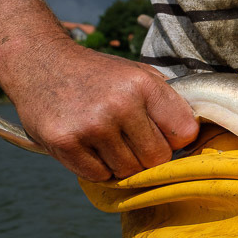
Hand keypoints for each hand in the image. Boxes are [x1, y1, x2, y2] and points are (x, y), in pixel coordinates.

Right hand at [0, 39, 197, 180]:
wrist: (40, 62)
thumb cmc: (98, 75)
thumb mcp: (138, 74)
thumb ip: (168, 101)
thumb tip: (198, 134)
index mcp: (144, 85)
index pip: (184, 133)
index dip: (175, 139)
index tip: (162, 134)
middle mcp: (119, 104)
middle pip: (157, 159)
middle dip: (149, 156)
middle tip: (132, 141)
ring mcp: (91, 125)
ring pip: (129, 171)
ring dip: (122, 163)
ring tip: (109, 140)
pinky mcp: (64, 142)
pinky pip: (99, 175)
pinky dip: (98, 168)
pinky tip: (89, 147)